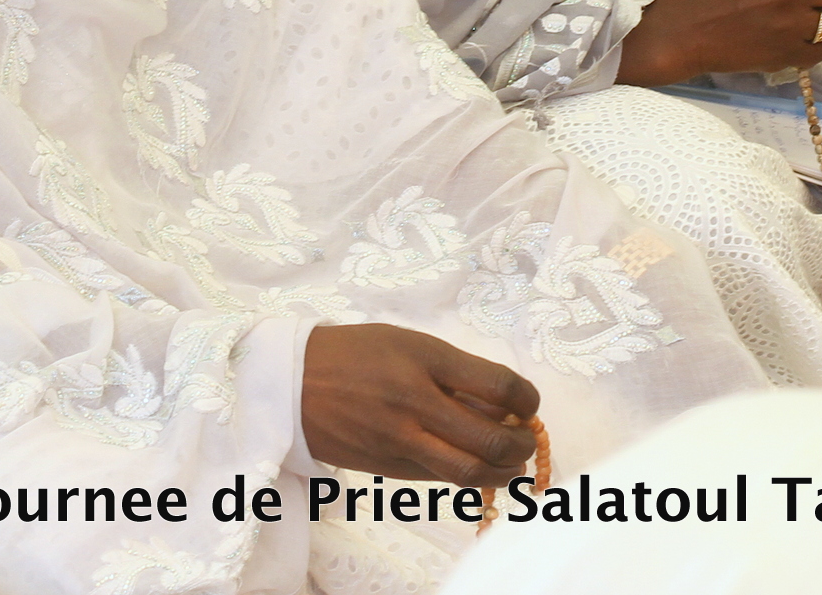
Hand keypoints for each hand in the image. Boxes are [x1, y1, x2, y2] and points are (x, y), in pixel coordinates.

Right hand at [299, 325, 540, 487]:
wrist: (292, 382)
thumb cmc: (356, 353)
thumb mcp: (408, 343)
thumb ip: (454, 370)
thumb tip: (503, 402)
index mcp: (424, 358)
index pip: (498, 385)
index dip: (527, 398)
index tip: (528, 402)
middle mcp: (415, 401)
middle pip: (491, 438)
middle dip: (521, 444)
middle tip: (526, 438)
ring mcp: (400, 440)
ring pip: (469, 471)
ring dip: (502, 471)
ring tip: (509, 462)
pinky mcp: (388, 466)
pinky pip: (439, 478)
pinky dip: (467, 476)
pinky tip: (474, 466)